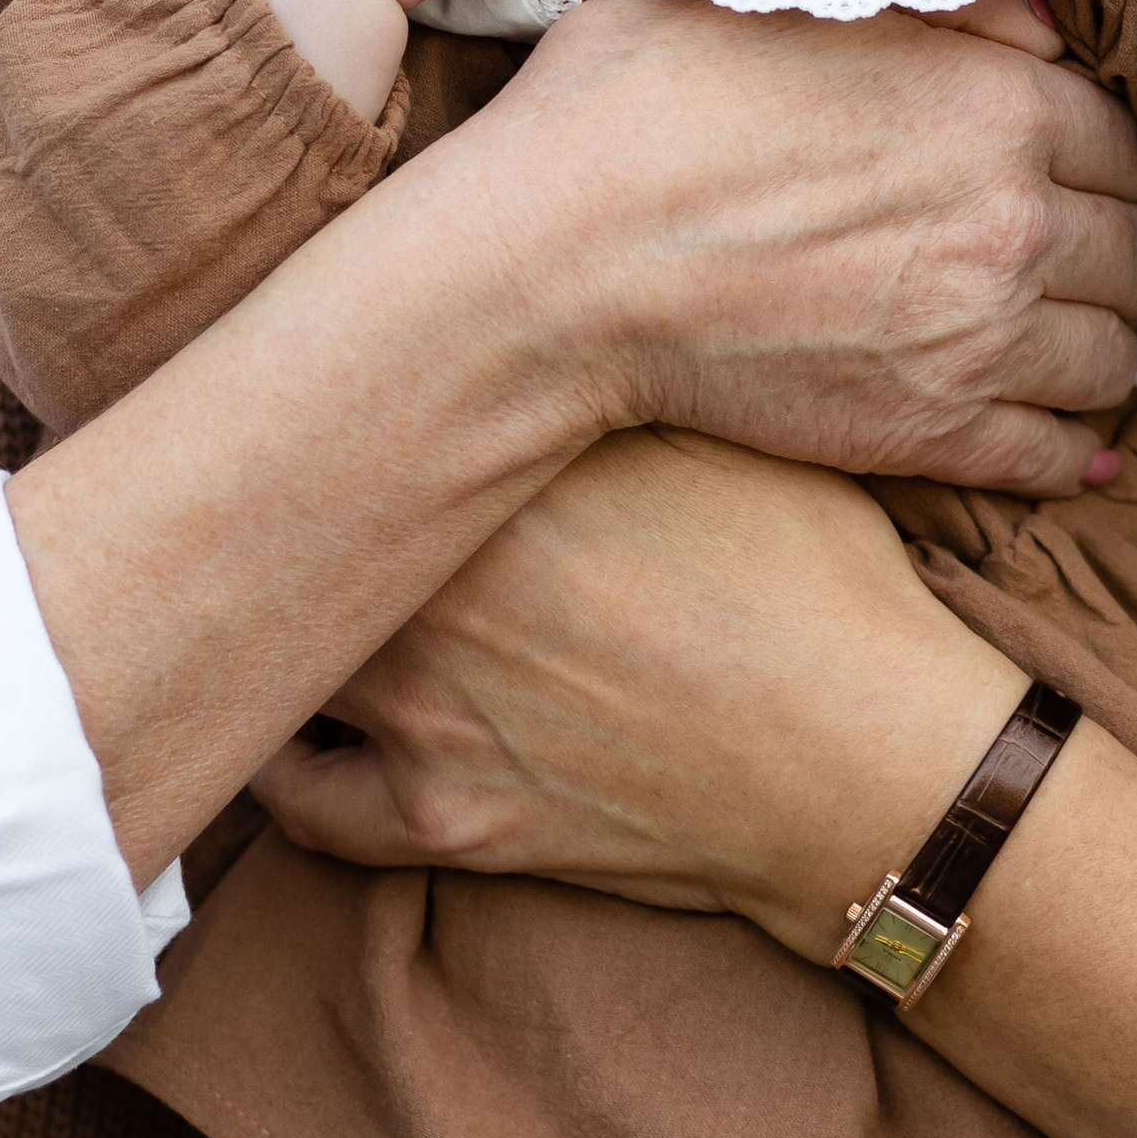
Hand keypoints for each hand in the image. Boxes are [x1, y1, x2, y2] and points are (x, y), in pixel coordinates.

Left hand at [258, 433, 1023, 939]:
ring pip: (286, 649)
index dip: (336, 403)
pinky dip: (287, 762)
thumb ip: (600, 382)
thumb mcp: (723, 429)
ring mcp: (422, 708)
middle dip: (285, 507)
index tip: (325, 391)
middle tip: (266, 487)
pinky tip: (297, 722)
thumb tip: (535, 318)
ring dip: (289, 618)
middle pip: (296, 528)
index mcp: (491, 472)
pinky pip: (302, 800)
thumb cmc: (818, 580)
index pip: (355, 415)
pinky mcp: (440, 820)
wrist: (869, 761)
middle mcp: (430, 583)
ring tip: (285, 592)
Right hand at [447, 0, 1136, 496]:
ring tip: (1090, 345)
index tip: (1081, 172)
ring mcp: (976, 338)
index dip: (1105, 154)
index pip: (1122, 139)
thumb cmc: (640, 103)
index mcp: (993, 104)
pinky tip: (1077, 446)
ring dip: (1112, 348)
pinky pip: (1054, 455)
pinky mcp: (927, 433)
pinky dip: (1077, 453)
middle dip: (1121, 251)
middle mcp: (1012, 222)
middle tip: (1096, 260)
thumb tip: (1036, 20)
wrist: (555, 260)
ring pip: (1114, 357)